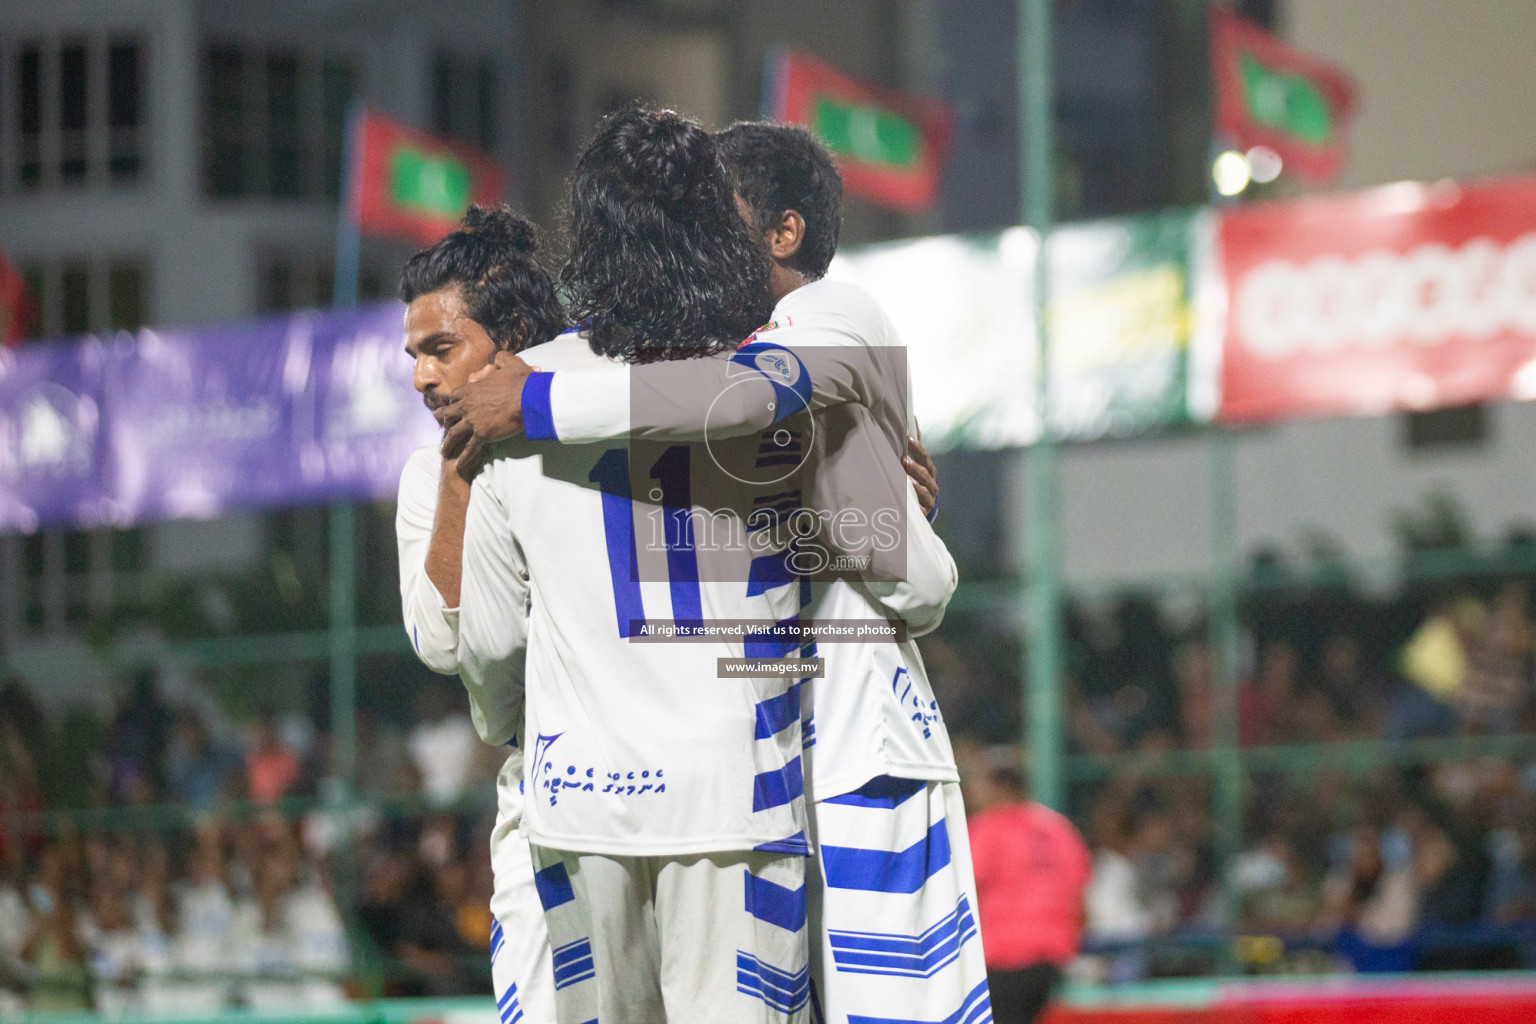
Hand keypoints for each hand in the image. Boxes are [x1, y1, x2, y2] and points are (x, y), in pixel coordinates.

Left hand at [439, 352, 535, 466]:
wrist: (530, 399)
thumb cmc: (522, 382)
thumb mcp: (510, 363)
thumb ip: (500, 359)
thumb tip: (497, 357)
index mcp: (471, 389)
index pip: (454, 396)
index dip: (451, 402)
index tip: (448, 405)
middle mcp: (467, 405)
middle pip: (448, 415)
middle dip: (444, 421)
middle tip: (441, 426)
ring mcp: (473, 421)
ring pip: (454, 434)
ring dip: (448, 444)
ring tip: (445, 451)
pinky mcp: (482, 435)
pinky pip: (470, 449)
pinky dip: (463, 458)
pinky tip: (459, 465)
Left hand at [903, 434, 938, 519]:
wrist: (918, 511)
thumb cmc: (914, 483)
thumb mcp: (914, 465)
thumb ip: (914, 446)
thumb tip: (914, 419)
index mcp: (929, 472)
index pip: (925, 458)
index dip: (918, 449)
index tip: (908, 439)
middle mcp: (931, 485)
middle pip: (926, 475)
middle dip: (915, 467)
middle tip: (904, 460)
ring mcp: (928, 500)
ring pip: (924, 492)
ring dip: (914, 485)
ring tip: (905, 480)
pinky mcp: (922, 514)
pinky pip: (919, 509)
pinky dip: (914, 505)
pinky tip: (906, 500)